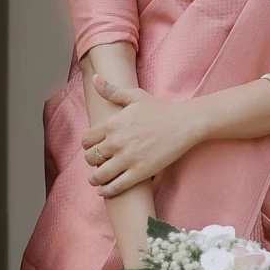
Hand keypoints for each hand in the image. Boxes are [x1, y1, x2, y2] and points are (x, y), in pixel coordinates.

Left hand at [83, 74, 200, 199]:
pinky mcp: (139, 173)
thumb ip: (112, 90)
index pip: (86, 140)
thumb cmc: (159, 109)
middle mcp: (116, 142)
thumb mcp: (134, 95)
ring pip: (99, 175)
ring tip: (97, 179)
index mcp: (112, 124)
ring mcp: (127, 159)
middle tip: (96, 162)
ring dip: (95, 179)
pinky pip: (115, 187)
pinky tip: (104, 191)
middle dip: (91, 161)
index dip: (87, 146)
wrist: (183, 124)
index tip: (91, 148)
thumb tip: (95, 78)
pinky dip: (106, 191)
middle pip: (91, 158)